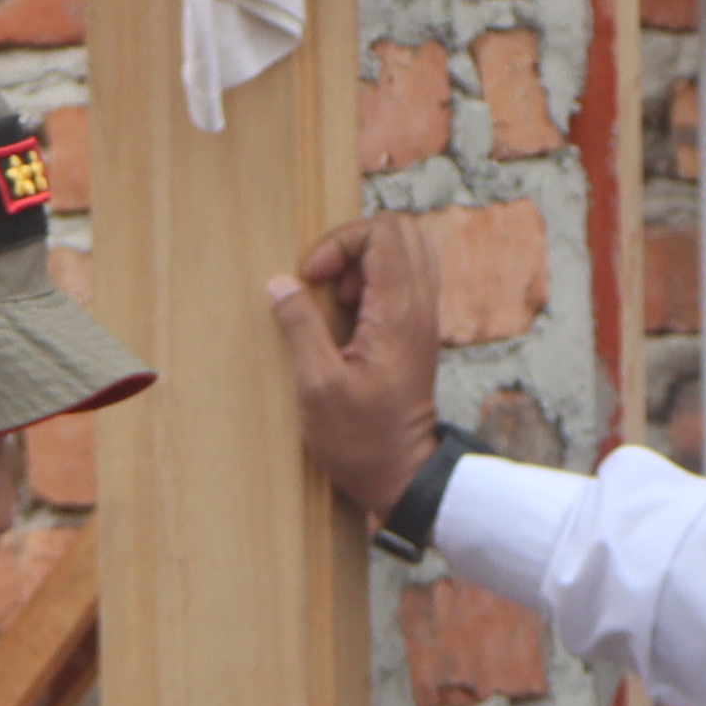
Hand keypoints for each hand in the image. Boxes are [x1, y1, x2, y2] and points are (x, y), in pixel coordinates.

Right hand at [264, 217, 443, 522]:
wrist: (403, 475)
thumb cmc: (361, 440)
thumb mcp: (317, 386)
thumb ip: (301, 327)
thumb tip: (281, 284)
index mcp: (400, 313)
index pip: (384, 232)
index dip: (340, 242)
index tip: (311, 280)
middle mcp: (421, 307)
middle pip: (400, 231)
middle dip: (352, 243)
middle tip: (323, 283)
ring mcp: (423, 318)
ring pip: (405, 252)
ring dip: (363, 262)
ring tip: (334, 299)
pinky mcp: (417, 331)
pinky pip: (403, 279)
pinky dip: (373, 282)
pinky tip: (347, 316)